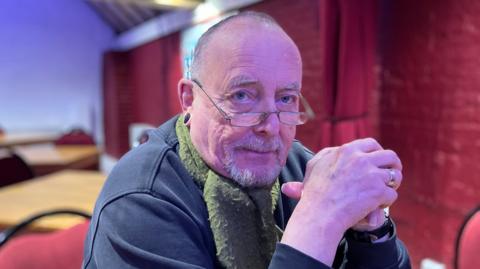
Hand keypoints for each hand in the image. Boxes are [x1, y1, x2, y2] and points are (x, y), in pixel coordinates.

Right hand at [280, 138, 401, 264]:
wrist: (319, 214)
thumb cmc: (313, 193)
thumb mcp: (315, 165)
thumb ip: (328, 154)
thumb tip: (336, 150)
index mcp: (347, 150)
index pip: (371, 144)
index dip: (378, 153)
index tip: (378, 163)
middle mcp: (361, 159)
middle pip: (390, 156)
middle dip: (393, 166)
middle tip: (391, 177)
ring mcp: (371, 174)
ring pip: (395, 175)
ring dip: (392, 184)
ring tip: (384, 193)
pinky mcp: (378, 191)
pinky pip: (392, 194)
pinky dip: (386, 202)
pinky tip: (375, 207)